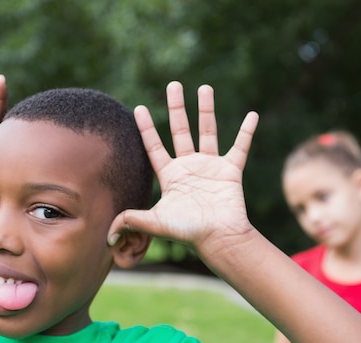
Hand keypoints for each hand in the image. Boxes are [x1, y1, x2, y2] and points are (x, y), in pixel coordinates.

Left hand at [108, 81, 258, 249]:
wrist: (218, 239)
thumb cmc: (188, 232)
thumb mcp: (156, 223)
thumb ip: (132, 220)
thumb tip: (108, 233)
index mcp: (170, 175)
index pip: (154, 146)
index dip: (146, 128)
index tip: (138, 108)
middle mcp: (189, 167)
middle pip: (180, 130)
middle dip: (176, 108)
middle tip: (173, 85)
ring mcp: (210, 167)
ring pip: (207, 131)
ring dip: (206, 109)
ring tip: (204, 87)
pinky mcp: (231, 170)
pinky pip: (240, 147)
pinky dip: (247, 132)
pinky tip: (252, 115)